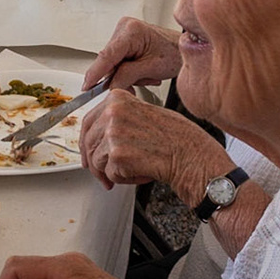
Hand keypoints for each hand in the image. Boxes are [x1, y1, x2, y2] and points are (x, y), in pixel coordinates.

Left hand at [79, 91, 235, 201]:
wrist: (192, 156)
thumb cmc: (176, 138)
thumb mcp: (144, 114)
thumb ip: (119, 118)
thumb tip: (97, 134)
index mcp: (117, 99)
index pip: (87, 122)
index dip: (86, 143)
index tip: (89, 153)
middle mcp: (112, 113)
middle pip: (88, 144)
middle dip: (96, 163)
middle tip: (106, 174)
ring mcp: (113, 133)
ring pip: (97, 161)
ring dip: (112, 172)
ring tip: (135, 170)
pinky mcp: (117, 155)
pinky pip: (110, 174)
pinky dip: (124, 179)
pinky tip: (142, 172)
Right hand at [82, 16, 181, 90]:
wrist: (188, 48)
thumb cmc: (175, 54)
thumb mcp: (151, 68)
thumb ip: (127, 76)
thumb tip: (109, 86)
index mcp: (131, 30)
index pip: (107, 55)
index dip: (95, 73)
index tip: (87, 87)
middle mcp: (124, 27)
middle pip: (108, 60)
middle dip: (119, 76)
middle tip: (135, 85)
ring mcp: (123, 32)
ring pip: (112, 63)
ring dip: (126, 75)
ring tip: (146, 76)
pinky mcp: (124, 39)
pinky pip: (118, 61)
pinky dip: (128, 70)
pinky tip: (142, 71)